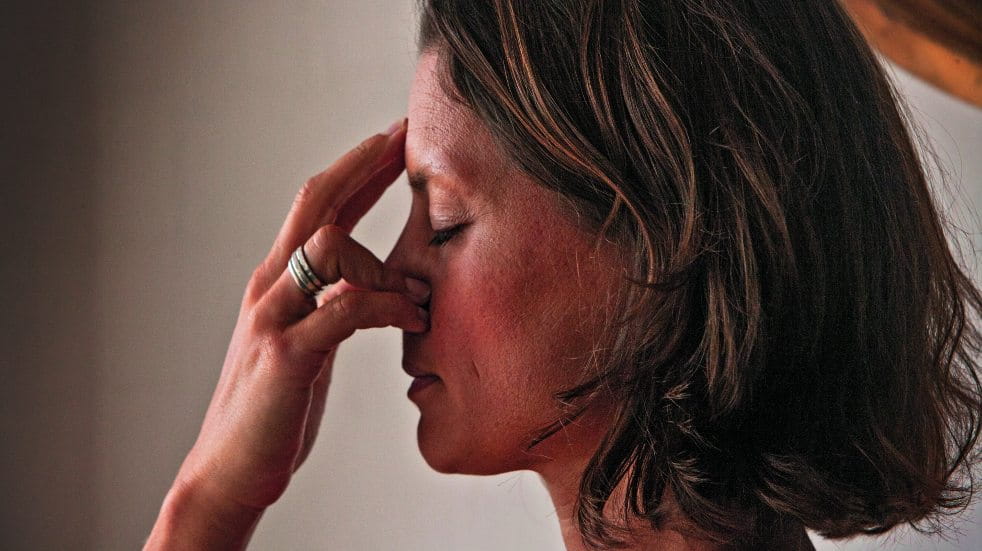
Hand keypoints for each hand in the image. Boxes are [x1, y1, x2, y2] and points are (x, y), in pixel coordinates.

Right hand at [146, 118, 428, 548]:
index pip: (318, 206)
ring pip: (330, 245)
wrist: (229, 469)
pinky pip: (346, 308)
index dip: (355, 169)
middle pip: (316, 202)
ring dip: (385, 263)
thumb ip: (335, 307)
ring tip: (416, 297)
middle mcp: (269, 286)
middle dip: (364, 166)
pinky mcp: (286, 353)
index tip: (393, 141)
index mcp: (277, 282)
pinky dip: (385, 304)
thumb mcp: (309, 343)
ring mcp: (274, 316)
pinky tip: (412, 316)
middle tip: (405, 139)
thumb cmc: (274, 409)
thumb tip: (380, 285)